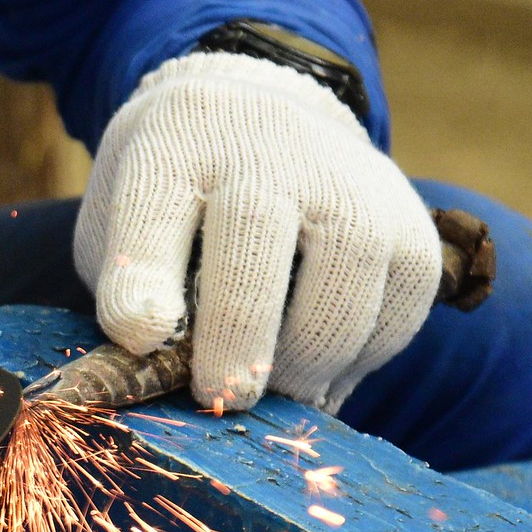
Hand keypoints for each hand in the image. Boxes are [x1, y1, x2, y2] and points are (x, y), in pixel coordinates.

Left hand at [75, 51, 441, 412]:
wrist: (268, 133)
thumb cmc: (178, 206)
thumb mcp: (122, 226)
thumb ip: (127, 293)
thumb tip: (149, 375)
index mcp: (173, 144)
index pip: (152, 202)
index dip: (145, 276)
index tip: (143, 338)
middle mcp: (263, 145)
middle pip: (256, 230)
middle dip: (239, 331)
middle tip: (222, 398)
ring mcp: (348, 176)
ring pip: (346, 271)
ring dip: (308, 358)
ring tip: (276, 397)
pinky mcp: (408, 220)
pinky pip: (398, 306)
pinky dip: (360, 360)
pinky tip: (320, 376)